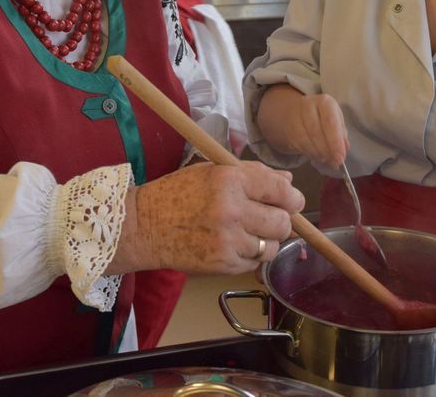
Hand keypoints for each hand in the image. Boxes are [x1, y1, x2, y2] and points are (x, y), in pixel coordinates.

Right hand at [131, 161, 304, 273]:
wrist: (143, 226)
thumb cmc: (177, 194)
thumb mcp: (212, 171)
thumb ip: (253, 174)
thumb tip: (288, 181)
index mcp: (230, 180)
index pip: (281, 190)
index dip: (292, 197)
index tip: (291, 201)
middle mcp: (232, 210)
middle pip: (283, 222)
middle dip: (282, 221)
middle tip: (270, 218)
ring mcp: (228, 240)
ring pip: (272, 246)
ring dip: (267, 240)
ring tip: (249, 232)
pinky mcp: (223, 264)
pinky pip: (254, 262)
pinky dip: (250, 255)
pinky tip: (233, 244)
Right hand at [274, 91, 349, 168]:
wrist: (296, 112)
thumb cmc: (322, 118)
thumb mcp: (336, 121)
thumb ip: (341, 135)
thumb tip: (344, 150)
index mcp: (325, 102)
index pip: (330, 121)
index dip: (335, 141)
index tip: (340, 157)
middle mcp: (308, 106)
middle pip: (316, 132)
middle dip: (327, 150)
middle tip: (335, 162)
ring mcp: (295, 117)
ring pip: (305, 140)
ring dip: (318, 154)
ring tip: (327, 160)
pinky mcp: (288, 129)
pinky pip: (299, 144)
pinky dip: (310, 154)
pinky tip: (317, 157)